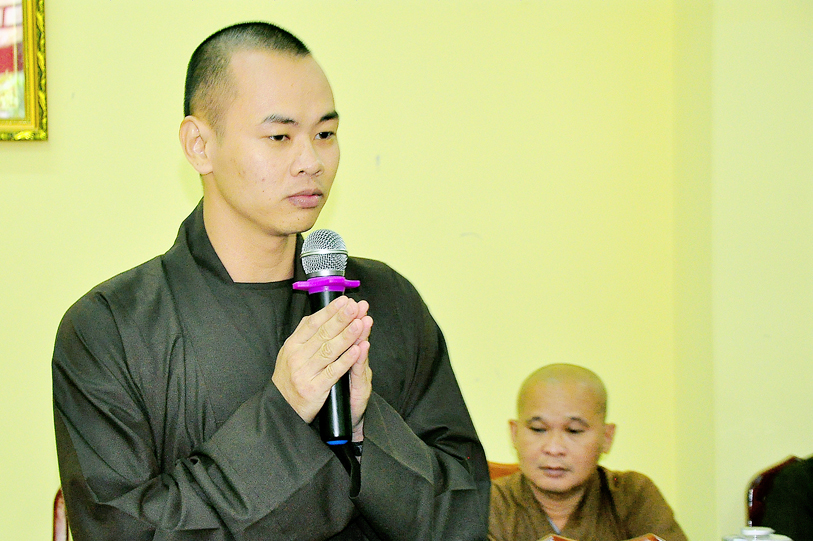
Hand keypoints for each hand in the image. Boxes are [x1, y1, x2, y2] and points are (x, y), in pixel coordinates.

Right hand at [272, 296, 372, 424]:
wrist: (281, 408)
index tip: (345, 301)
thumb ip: (304, 334)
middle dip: (341, 318)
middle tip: (355, 307)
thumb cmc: (290, 378)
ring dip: (347, 336)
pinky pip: (333, 371)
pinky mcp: (314, 388)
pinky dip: (346, 360)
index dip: (330, 311)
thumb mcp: (290, 353)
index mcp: (292, 345)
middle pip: (323, 334)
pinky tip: (357, 350)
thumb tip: (319, 314)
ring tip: (360, 323)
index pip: (313, 323)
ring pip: (329, 350)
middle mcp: (297, 357)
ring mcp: (305, 373)